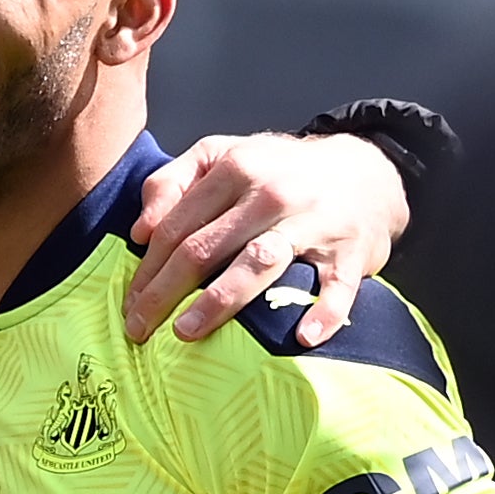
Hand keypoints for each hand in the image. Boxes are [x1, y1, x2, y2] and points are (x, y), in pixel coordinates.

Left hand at [125, 131, 406, 347]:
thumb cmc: (279, 172)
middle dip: (165, 291)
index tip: (128, 304)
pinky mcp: (351, 252)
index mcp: (236, 168)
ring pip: (259, 262)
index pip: (177, 226)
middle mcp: (272, 193)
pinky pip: (337, 287)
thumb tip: (139, 232)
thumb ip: (173, 182)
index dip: (147, 268)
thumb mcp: (223, 155)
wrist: (366, 171)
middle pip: (206, 248)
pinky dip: (323, 312)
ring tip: (186, 331)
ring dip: (219, 300)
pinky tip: (301, 338)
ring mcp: (314, 222)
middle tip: (139, 328)